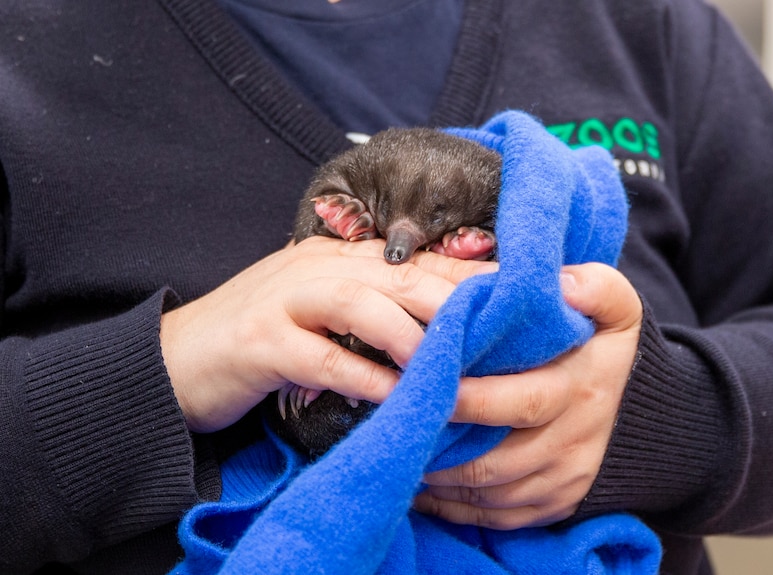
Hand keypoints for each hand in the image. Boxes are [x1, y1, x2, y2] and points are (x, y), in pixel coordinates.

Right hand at [160, 236, 495, 432]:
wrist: (175, 360)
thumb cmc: (263, 340)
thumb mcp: (322, 313)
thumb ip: (374, 310)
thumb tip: (444, 331)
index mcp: (337, 260)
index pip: (415, 262)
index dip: (470, 277)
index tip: (521, 295)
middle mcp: (316, 269)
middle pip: (399, 274)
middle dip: (458, 298)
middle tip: (509, 326)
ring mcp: (284, 301)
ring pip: (361, 303)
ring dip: (411, 335)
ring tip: (451, 363)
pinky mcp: (259, 342)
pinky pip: (320, 356)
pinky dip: (361, 375)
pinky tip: (393, 394)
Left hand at [413, 263, 641, 529]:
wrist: (648, 408)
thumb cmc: (608, 346)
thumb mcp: (617, 306)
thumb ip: (596, 286)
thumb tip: (562, 283)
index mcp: (580, 389)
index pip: (520, 401)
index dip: (468, 401)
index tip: (426, 388)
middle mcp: (574, 442)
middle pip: (496, 460)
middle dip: (441, 448)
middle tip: (397, 428)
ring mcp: (566, 479)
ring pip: (491, 493)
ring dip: (443, 480)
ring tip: (402, 453)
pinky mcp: (557, 503)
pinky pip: (499, 517)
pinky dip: (457, 507)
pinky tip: (425, 485)